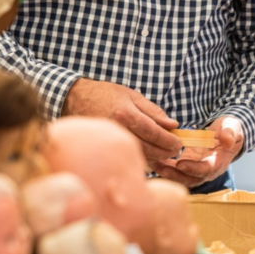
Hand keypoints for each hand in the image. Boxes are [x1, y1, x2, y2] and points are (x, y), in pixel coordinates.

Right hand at [62, 78, 181, 160]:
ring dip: (154, 158)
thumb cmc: (106, 94)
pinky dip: (140, 159)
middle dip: (164, 151)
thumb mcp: (132, 96)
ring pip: (137, 155)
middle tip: (174, 150)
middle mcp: (117, 129)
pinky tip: (148, 157)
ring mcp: (109, 140)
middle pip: (147, 147)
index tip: (178, 143)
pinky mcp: (104, 147)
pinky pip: (126, 156)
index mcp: (126, 114)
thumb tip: (173, 124)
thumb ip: (153, 111)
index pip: (153, 132)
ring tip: (164, 153)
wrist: (76, 99)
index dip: (168, 140)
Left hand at [151, 116, 243, 187]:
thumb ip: (230, 133)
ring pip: (180, 177)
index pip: (206, 171)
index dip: (193, 168)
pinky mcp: (186, 164)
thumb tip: (228, 140)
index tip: (181, 163)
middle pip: (189, 179)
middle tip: (160, 167)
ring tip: (152, 163)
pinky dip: (164, 166)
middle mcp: (205, 170)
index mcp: (218, 163)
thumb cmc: (229, 129)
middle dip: (174, 175)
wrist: (225, 133)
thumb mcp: (233, 127)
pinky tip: (153, 159)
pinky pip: (174, 170)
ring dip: (166, 172)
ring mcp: (195, 169)